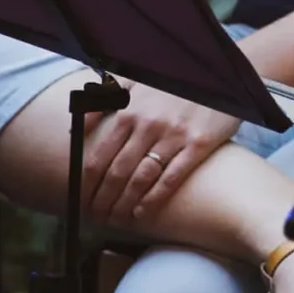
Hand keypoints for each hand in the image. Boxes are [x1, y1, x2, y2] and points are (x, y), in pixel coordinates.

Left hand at [83, 81, 238, 227]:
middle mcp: (148, 125)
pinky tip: (142, 211)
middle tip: (96, 217)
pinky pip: (172, 177)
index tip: (82, 200)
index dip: (87, 185)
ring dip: (124, 203)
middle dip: (102, 199)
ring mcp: (174, 135)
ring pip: (141, 178)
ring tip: (117, 219)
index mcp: (129, 111)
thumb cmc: (172, 80)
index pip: (98, 157)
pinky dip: (154, 198)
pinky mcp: (199, 144)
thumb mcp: (134, 80)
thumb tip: (76, 124)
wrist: (217, 73)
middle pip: (116, 172)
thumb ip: (104, 99)